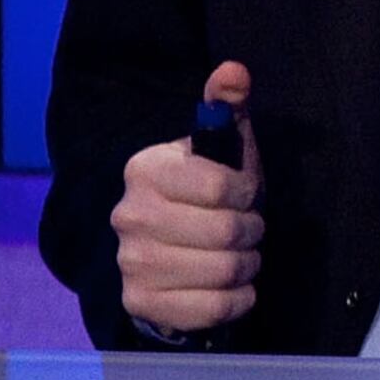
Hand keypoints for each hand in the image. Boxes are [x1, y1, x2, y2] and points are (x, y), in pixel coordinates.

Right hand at [112, 60, 262, 335]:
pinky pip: (215, 308)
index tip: (244, 195)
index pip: (223, 187)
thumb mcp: (221, 147)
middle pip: (227, 232)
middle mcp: (129, 215)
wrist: (170, 252)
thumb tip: (234, 71)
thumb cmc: (207, 194)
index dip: (248, 193)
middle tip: (246, 230)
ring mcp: (131, 263)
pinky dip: (238, 299)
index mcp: (145, 170)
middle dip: (251, 231)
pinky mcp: (141, 303)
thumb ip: (227, 106)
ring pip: (225, 270)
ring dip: (247, 265)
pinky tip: (233, 286)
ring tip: (239, 256)